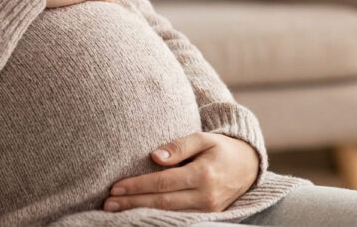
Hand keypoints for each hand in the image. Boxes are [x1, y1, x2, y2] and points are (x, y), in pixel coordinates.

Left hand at [103, 131, 258, 212]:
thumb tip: (154, 157)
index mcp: (203, 174)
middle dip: (132, 203)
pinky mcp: (208, 216)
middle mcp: (205, 196)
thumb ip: (179, 147)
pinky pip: (178, 217)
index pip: (162, 183)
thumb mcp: (203, 139)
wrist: (249, 166)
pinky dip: (157, 216)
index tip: (115, 187)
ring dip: (140, 213)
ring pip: (168, 213)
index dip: (137, 186)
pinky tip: (140, 215)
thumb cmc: (221, 148)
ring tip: (117, 210)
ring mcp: (208, 210)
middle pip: (161, 202)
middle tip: (108, 204)